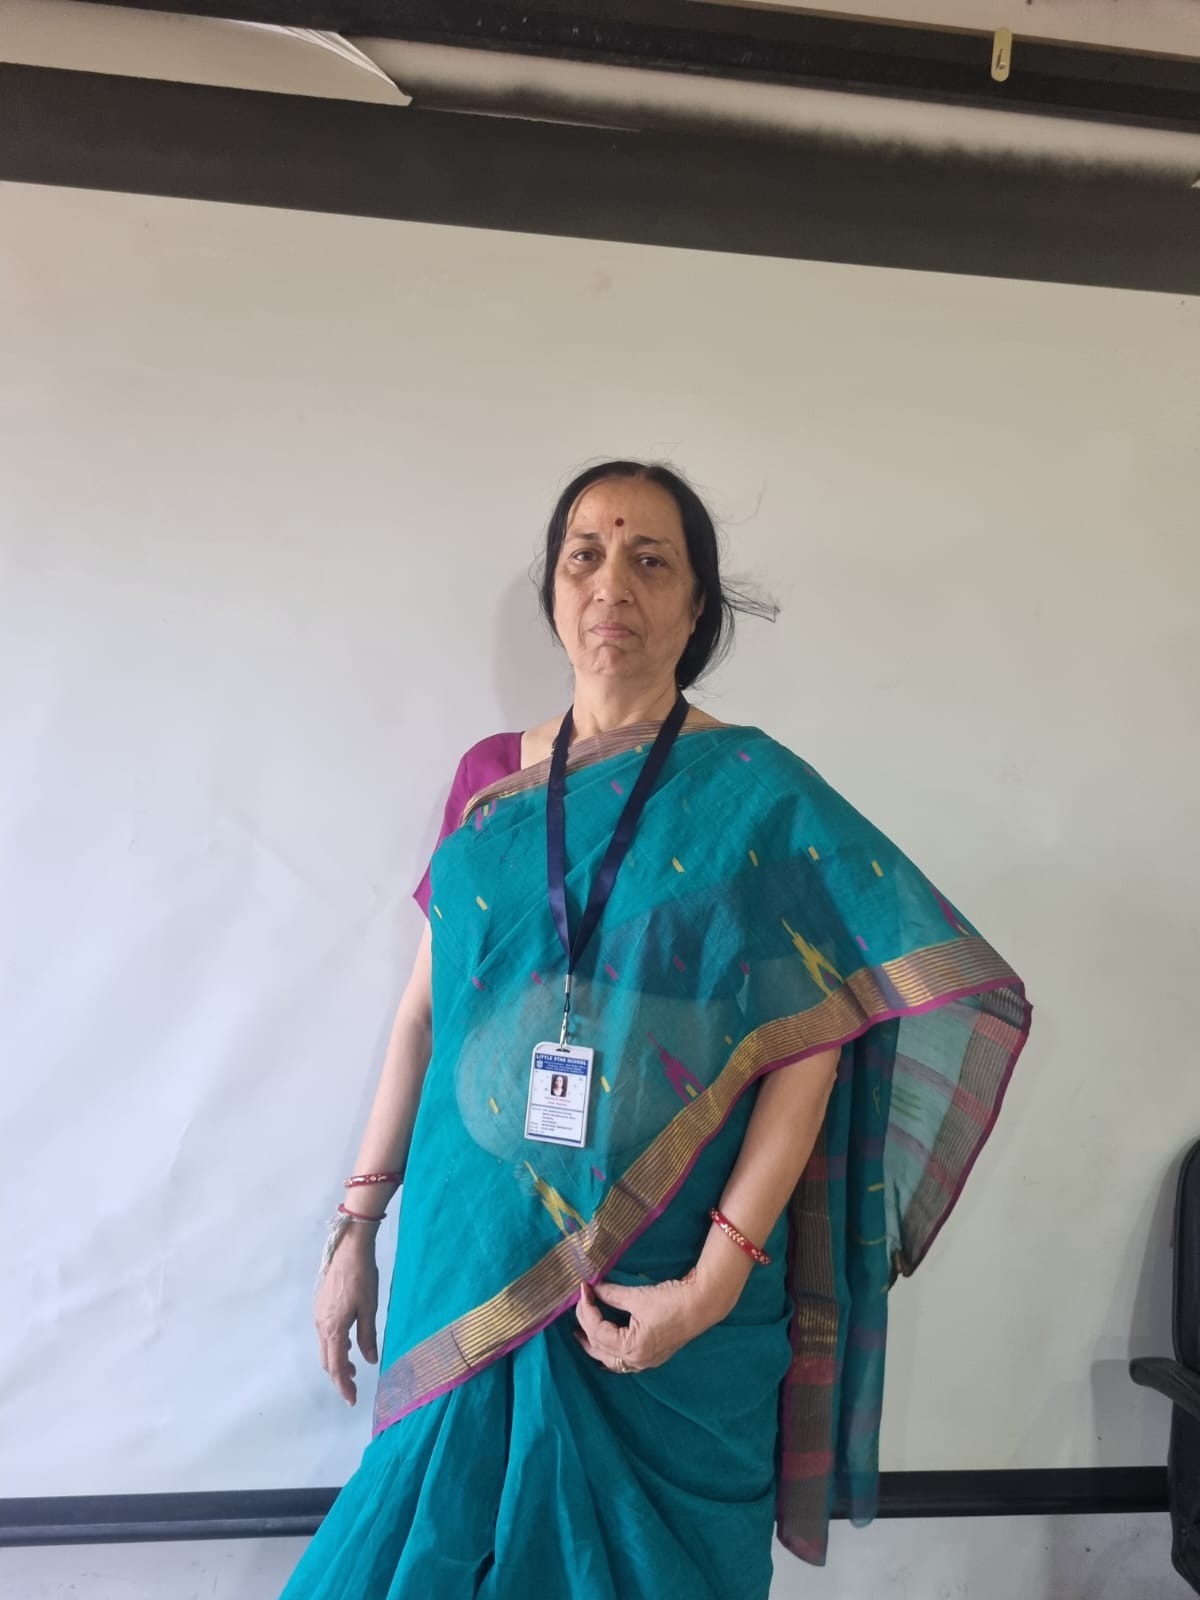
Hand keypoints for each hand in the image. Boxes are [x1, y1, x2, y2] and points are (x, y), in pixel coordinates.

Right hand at [314, 1227, 378, 1404]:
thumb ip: (368, 1336)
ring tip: (355, 1365)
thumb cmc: (362, 1277)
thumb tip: (369, 1361)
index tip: (352, 1400)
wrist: (348, 1248)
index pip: (336, 1367)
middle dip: (339, 1376)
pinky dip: (335, 1344)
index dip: (344, 1386)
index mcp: (333, 1329)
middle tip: (354, 1386)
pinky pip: (325, 1333)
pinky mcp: (320, 1305)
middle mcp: (321, 1325)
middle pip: (327, 1360)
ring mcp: (318, 1314)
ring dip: (337, 1359)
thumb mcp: (370, 1308)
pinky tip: (349, 1340)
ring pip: (325, 1347)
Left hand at [573, 1270, 721, 1373]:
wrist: (702, 1305)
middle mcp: (636, 1360)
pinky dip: (610, 1354)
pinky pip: (623, 1362)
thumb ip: (612, 1294)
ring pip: (610, 1360)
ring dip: (594, 1346)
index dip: (586, 1308)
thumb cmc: (672, 1300)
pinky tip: (604, 1347)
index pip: (597, 1330)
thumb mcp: (638, 1297)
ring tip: (580, 1333)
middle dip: (585, 1325)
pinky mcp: (651, 1357)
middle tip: (579, 1305)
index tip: (583, 1288)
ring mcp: (645, 1361)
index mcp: (631, 1347)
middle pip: (599, 1347)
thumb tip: (593, 1288)